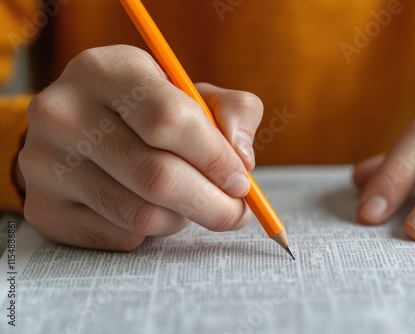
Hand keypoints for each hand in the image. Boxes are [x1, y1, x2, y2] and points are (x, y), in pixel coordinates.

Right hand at [17, 45, 262, 250]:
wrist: (81, 130)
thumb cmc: (149, 111)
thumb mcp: (192, 94)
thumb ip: (233, 111)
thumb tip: (241, 159)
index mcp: (105, 70)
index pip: (170, 120)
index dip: (215, 158)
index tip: (240, 180)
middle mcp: (63, 112)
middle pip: (157, 176)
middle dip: (212, 204)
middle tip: (235, 214)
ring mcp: (45, 162)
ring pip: (141, 214)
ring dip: (181, 218)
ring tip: (188, 203)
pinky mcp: (44, 207)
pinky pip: (120, 235)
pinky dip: (151, 231)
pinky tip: (152, 209)